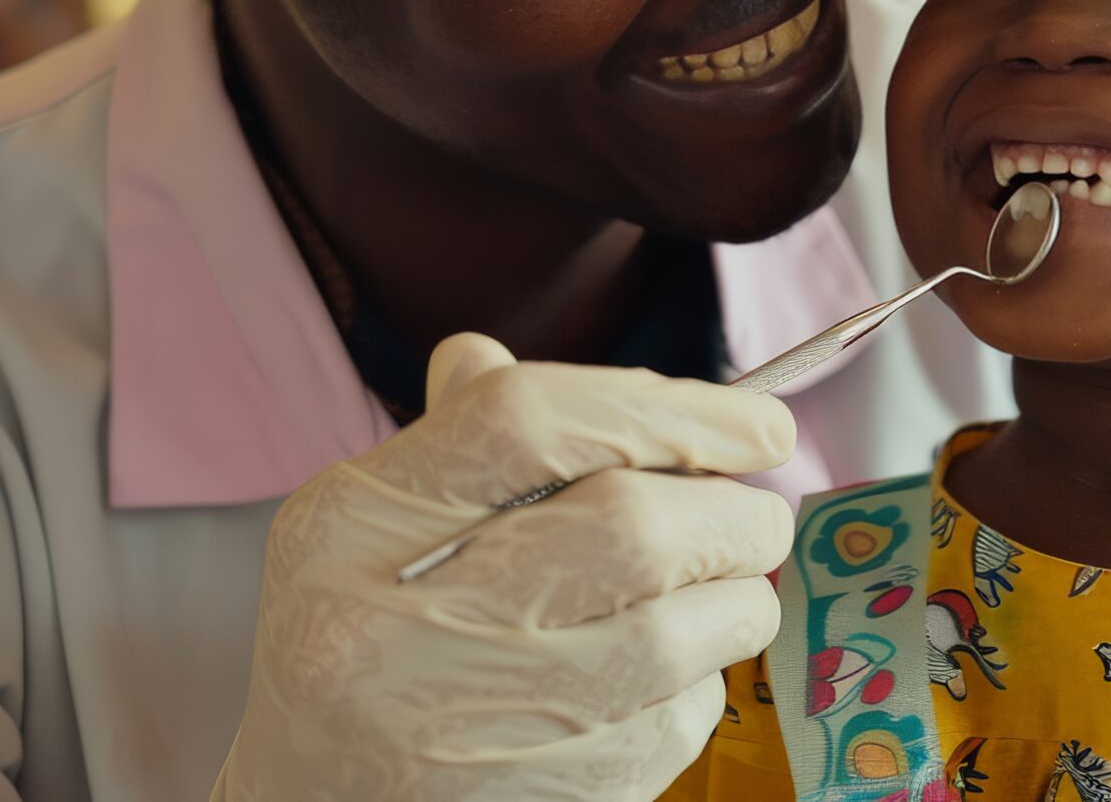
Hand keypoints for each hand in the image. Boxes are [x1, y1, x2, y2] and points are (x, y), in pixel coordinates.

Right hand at [211, 334, 796, 800]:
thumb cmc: (353, 647)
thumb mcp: (359, 527)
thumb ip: (447, 439)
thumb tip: (497, 354)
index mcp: (355, 529)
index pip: (529, 422)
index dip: (669, 407)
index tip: (757, 420)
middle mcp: (404, 629)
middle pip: (627, 527)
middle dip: (730, 509)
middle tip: (755, 509)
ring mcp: (473, 729)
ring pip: (677, 634)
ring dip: (736, 597)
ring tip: (723, 582)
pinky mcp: (546, 799)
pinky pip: (674, 722)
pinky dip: (698, 680)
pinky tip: (664, 671)